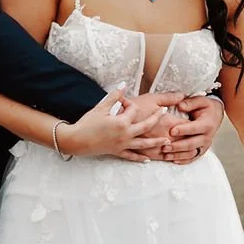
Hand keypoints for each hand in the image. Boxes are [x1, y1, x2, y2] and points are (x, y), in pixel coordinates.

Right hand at [62, 87, 185, 162]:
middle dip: (156, 118)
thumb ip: (114, 96)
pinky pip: (131, 156)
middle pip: (146, 126)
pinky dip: (139, 158)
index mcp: (122, 122)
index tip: (122, 101)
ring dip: (156, 143)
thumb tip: (123, 84)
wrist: (76, 140)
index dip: (128, 103)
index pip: (133, 110)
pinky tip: (148, 159)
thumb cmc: (87, 123)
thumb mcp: (101, 107)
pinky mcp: (117, 152)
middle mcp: (125, 134)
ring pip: (144, 144)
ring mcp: (122, 145)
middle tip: (164, 112)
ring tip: (167, 141)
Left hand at [157, 93, 224, 164]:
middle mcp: (208, 136)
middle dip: (178, 146)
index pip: (194, 128)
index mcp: (207, 124)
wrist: (215, 115)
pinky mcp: (202, 150)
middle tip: (164, 146)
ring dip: (178, 155)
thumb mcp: (201, 100)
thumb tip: (180, 106)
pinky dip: (183, 160)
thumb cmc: (206, 107)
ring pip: (192, 153)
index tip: (171, 131)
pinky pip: (193, 158)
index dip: (183, 130)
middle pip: (192, 143)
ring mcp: (205, 145)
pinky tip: (172, 160)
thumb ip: (190, 103)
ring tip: (165, 155)